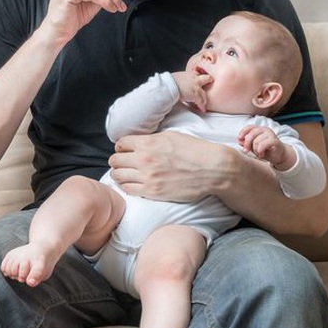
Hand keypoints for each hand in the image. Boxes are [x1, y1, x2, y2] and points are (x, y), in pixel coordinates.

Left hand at [108, 131, 233, 201]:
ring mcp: (147, 176)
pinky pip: (128, 189)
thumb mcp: (171, 136)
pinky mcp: (152, 191)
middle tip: (123, 163)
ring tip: (125, 174)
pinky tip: (132, 183)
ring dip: (119, 174)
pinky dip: (126, 186)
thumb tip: (138, 143)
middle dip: (117, 161)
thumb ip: (150, 139)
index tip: (125, 150)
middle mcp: (144, 159)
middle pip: (115, 160)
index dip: (121, 147)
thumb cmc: (194, 150)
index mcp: (148, 142)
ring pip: (117, 176)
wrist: (213, 169)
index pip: (120, 144)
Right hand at [172, 71, 211, 112]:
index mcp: (188, 74)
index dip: (198, 80)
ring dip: (204, 99)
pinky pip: (201, 102)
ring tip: (203, 104)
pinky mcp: (196, 95)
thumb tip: (176, 84)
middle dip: (209, 81)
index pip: (197, 76)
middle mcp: (194, 79)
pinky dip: (201, 106)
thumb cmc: (168, 83)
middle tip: (210, 85)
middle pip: (206, 79)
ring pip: (204, 93)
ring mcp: (196, 87)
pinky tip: (201, 109)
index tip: (198, 83)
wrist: (169, 86)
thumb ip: (179, 81)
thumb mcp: (174, 78)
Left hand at [238, 125, 295, 170]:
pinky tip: (261, 154)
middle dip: (247, 144)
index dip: (243, 132)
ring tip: (258, 153)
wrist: (279, 156)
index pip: (249, 127)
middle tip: (246, 151)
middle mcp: (265, 130)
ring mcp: (271, 135)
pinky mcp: (275, 141)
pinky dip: (260, 151)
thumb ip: (246, 143)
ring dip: (255, 150)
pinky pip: (262, 145)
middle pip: (251, 134)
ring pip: (256, 141)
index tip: (239, 138)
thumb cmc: (265, 150)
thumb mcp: (253, 147)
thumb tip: (238, 140)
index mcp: (259, 129)